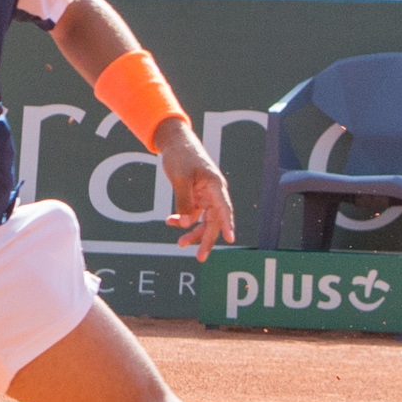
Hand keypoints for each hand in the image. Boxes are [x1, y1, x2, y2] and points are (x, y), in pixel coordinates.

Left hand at [156, 124, 236, 252]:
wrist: (174, 143)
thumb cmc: (180, 156)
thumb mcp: (180, 178)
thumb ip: (184, 201)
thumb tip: (186, 223)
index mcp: (215, 185)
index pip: (224, 208)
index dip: (227, 224)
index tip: (231, 239)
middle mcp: (214, 193)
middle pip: (214, 221)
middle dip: (206, 240)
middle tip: (200, 258)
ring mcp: (206, 196)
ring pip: (204, 221)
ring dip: (192, 233)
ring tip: (180, 244)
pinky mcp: (197, 197)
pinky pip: (192, 214)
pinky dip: (182, 220)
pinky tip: (169, 221)